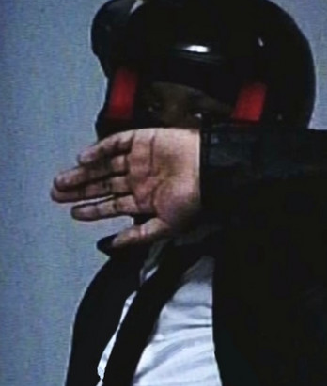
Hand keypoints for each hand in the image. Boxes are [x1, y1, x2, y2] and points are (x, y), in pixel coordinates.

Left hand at [51, 128, 199, 246]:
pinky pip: (116, 142)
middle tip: (58, 194)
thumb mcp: (165, 227)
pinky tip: (84, 159)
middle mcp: (140, 178)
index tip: (75, 213)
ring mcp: (140, 159)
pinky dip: (99, 149)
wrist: (209, 170)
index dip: (93, 210)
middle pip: (103, 184)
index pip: (113, 204)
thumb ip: (138, 236)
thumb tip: (111, 245)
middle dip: (81, 190)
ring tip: (63, 181)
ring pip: (104, 164)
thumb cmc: (194, 200)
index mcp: (146, 199)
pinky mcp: (143, 140)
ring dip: (84, 172)